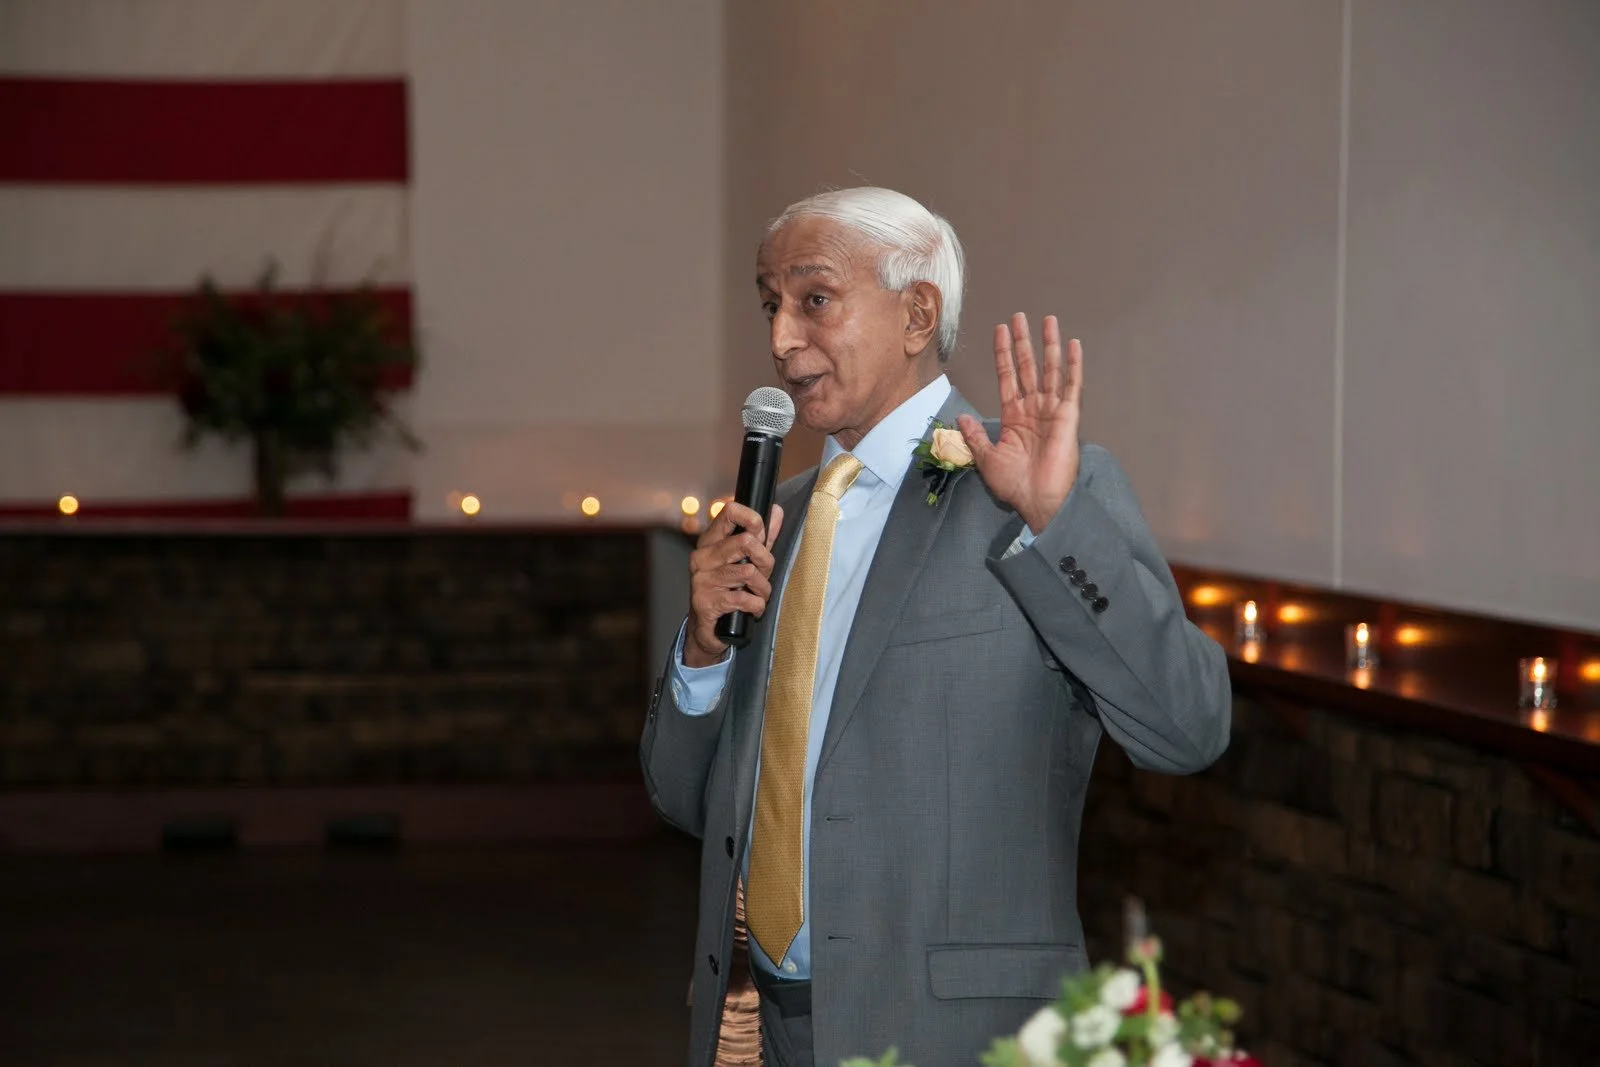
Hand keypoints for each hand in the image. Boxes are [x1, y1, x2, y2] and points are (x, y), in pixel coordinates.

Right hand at [683, 502, 785, 667]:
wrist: (706, 630)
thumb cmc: (728, 591)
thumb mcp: (745, 561)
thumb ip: (762, 538)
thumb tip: (777, 511)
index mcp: (710, 542)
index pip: (730, 511)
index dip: (753, 519)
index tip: (761, 536)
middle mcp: (702, 557)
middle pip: (747, 541)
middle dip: (765, 562)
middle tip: (764, 575)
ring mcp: (702, 579)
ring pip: (749, 572)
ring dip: (763, 589)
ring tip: (759, 596)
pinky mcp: (706, 602)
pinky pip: (745, 598)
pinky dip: (756, 606)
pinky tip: (752, 610)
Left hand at [957, 313, 1081, 532]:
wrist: (1038, 500)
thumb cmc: (1014, 484)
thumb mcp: (986, 459)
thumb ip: (975, 436)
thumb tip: (961, 417)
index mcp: (1013, 416)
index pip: (1007, 376)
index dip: (1004, 353)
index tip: (1000, 330)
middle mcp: (1033, 408)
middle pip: (1027, 367)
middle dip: (1023, 342)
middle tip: (1019, 316)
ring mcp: (1051, 410)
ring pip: (1050, 370)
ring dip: (1048, 345)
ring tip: (1047, 320)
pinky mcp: (1068, 416)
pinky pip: (1072, 386)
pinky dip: (1074, 365)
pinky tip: (1073, 344)